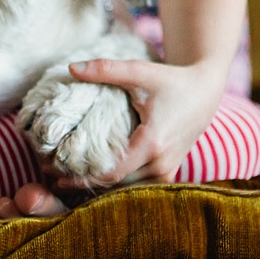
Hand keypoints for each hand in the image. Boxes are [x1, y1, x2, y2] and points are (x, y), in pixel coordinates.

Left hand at [58, 58, 225, 187]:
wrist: (206, 91)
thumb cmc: (172, 81)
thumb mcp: (139, 72)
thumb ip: (106, 70)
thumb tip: (71, 69)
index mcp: (152, 143)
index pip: (112, 172)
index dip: (82, 178)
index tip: (56, 178)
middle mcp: (162, 163)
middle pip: (117, 185)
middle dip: (86, 185)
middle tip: (54, 181)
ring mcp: (168, 171)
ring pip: (128, 189)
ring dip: (100, 189)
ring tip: (67, 184)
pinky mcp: (169, 173)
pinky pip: (139, 187)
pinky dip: (117, 187)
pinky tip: (94, 182)